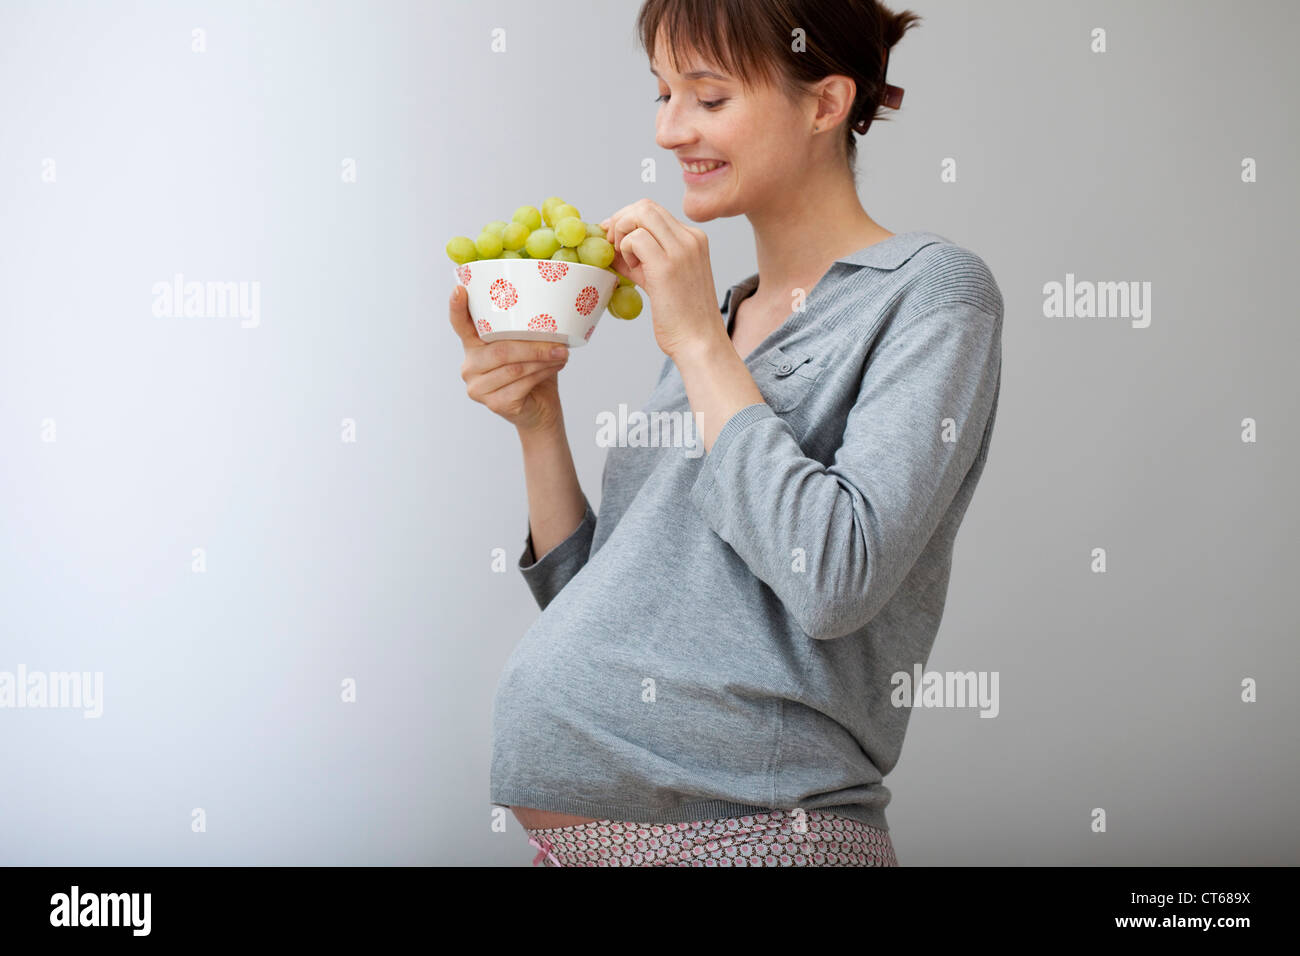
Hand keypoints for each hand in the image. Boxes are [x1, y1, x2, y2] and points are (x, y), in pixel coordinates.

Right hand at [448, 285, 568, 432]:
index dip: (457, 308)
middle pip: (500, 351)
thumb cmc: (532, 373)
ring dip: (542, 360)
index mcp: (474, 346)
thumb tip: (548, 313)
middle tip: (559, 344)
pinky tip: (554, 368)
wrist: (540, 409)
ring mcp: (478, 387)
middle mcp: (470, 366)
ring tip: (561, 354)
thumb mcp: (526, 347)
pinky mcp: (494, 404)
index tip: (459, 290)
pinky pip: (520, 385)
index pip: (460, 325)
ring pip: (513, 368)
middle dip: (533, 347)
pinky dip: (541, 375)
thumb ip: (524, 332)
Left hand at [601, 198, 723, 359]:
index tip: (614, 238)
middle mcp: (691, 238)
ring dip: (622, 234)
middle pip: (645, 206)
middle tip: (611, 245)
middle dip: (620, 221)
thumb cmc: (682, 317)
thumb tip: (610, 244)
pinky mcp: (667, 266)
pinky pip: (635, 238)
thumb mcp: (661, 278)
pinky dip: (625, 251)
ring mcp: (681, 249)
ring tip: (626, 261)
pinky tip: (633, 271)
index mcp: (694, 239)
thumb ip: (640, 257)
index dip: (627, 219)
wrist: (699, 342)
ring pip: (640, 214)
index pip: (653, 211)